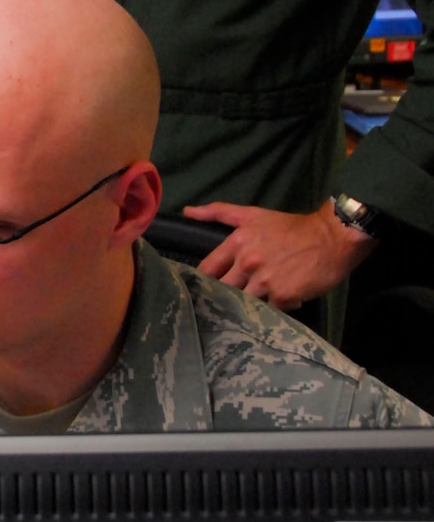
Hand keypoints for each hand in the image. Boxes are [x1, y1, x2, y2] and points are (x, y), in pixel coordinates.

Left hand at [184, 197, 376, 311]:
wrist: (333, 237)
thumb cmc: (293, 227)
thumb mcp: (254, 215)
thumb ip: (219, 212)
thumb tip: (187, 211)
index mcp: (237, 243)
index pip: (207, 270)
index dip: (204, 281)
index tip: (204, 288)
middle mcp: (248, 263)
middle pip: (223, 290)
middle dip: (227, 295)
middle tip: (233, 298)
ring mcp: (265, 281)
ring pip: (245, 302)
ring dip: (254, 302)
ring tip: (264, 297)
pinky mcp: (284, 296)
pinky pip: (272, 310)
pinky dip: (279, 307)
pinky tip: (288, 298)